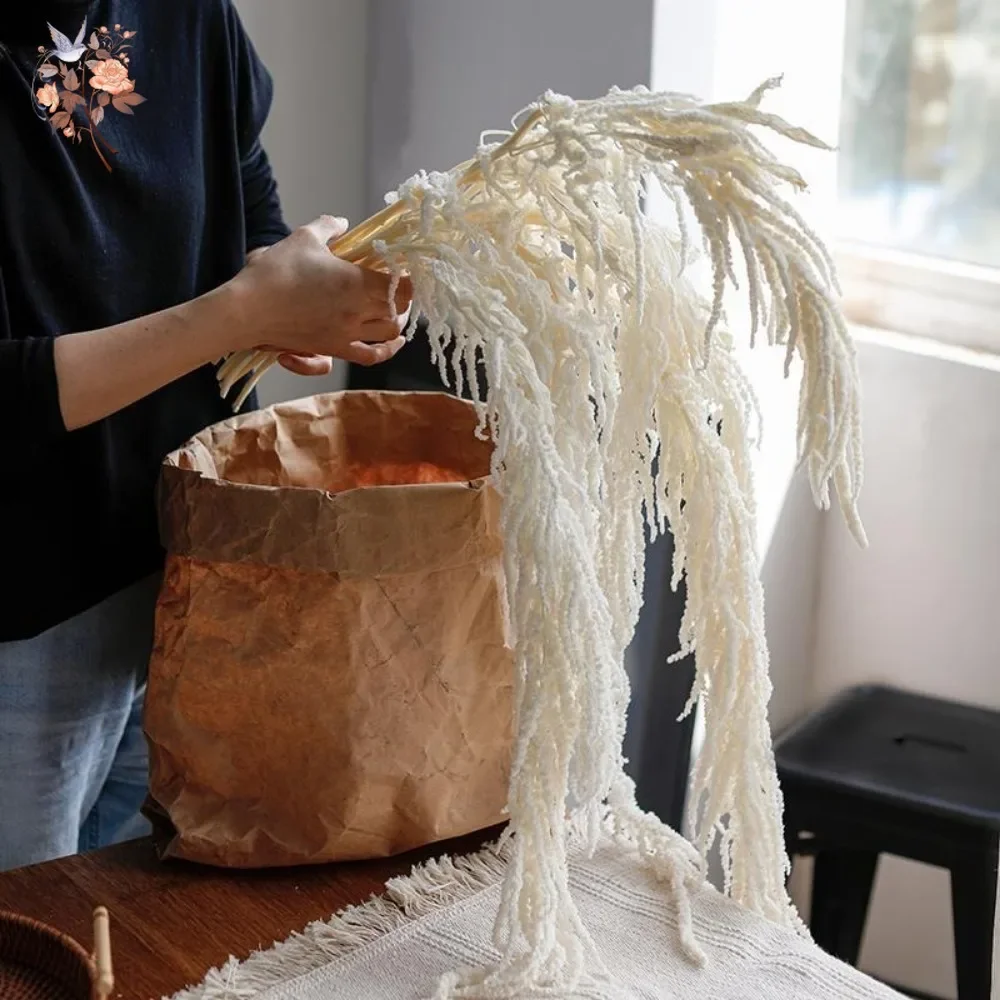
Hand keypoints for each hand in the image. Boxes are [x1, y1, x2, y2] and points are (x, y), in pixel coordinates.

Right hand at [229, 216, 411, 369]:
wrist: (248, 309)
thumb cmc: (275, 271)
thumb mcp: (304, 237)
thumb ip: (329, 227)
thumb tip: (344, 223)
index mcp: (356, 282)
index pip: (401, 286)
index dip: (409, 279)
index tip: (405, 270)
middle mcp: (357, 311)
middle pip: (399, 311)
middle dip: (404, 299)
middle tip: (399, 288)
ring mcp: (347, 334)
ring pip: (389, 333)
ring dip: (397, 322)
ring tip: (395, 310)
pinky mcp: (334, 349)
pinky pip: (370, 356)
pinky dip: (386, 351)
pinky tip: (392, 343)